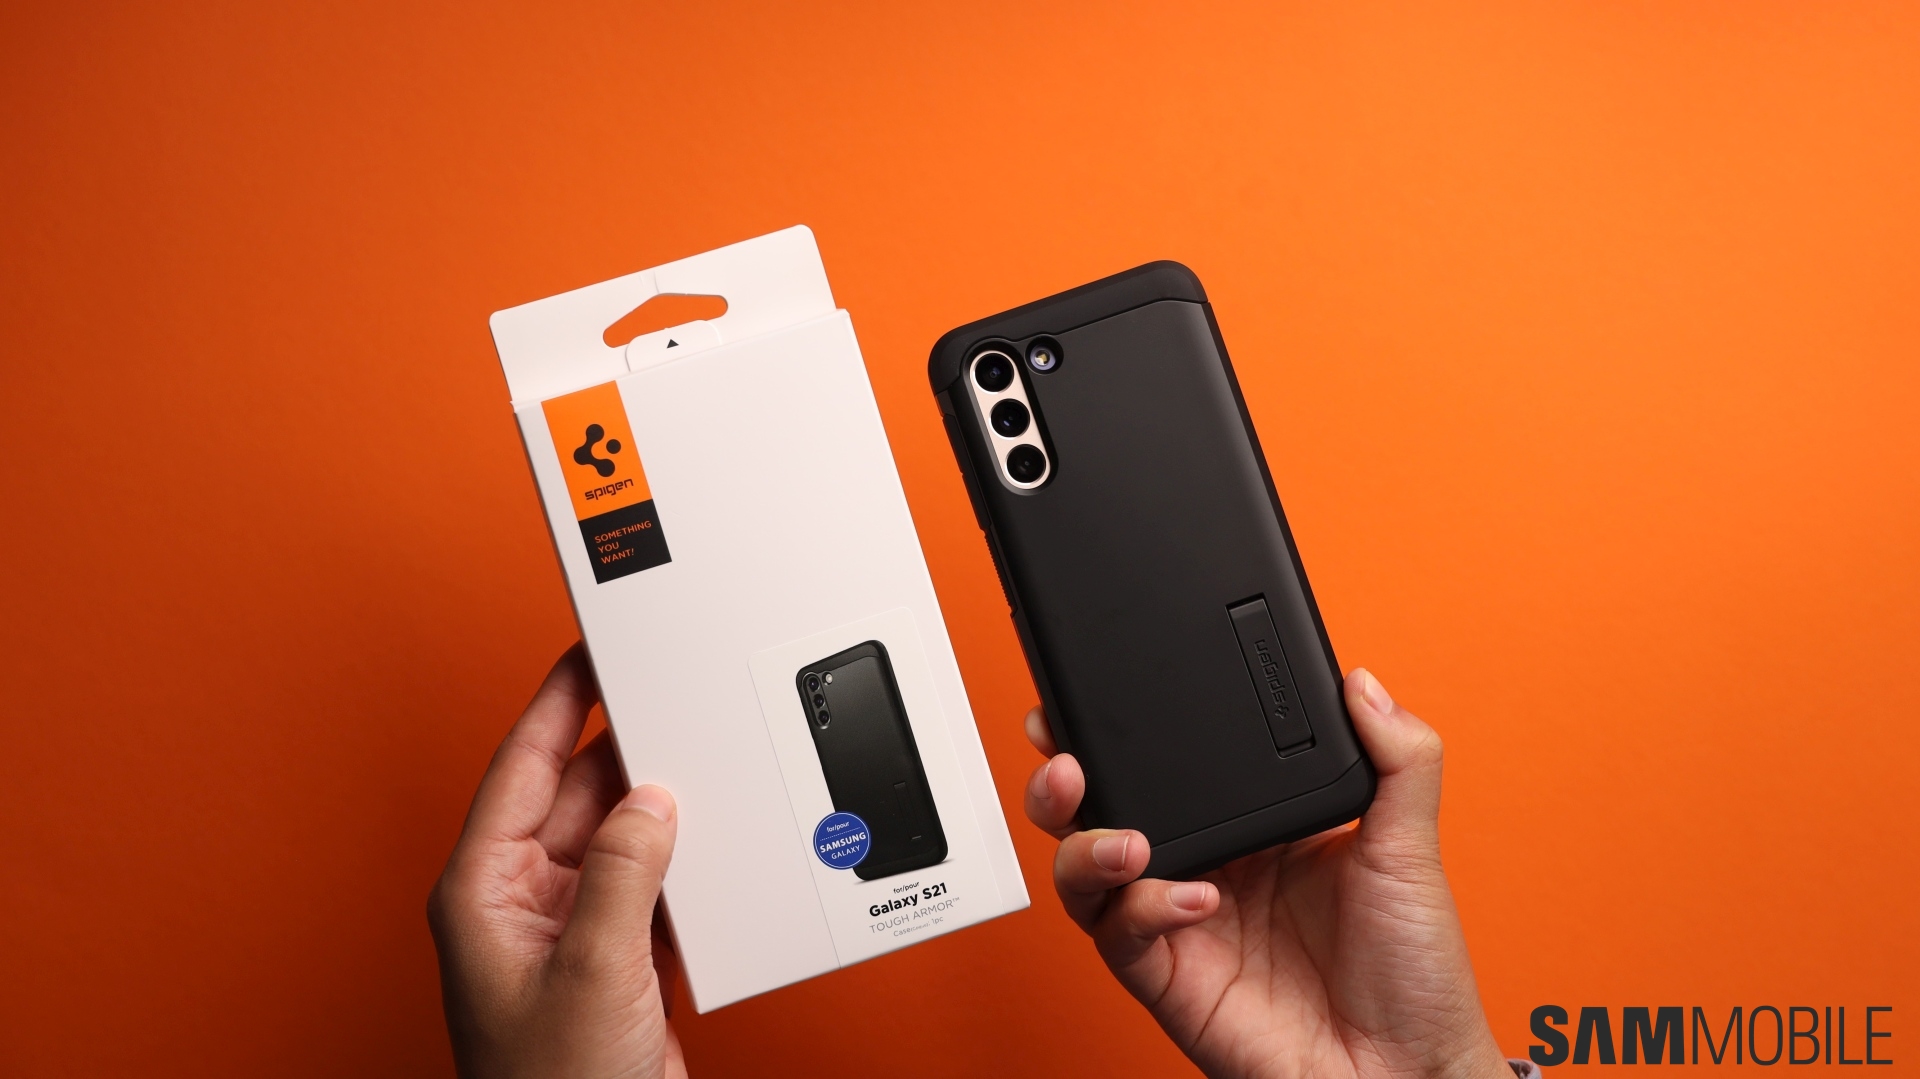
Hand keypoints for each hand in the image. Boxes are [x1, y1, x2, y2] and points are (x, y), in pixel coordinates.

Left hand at [429, 643, 685, 1078]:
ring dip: (657, 812)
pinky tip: (708, 846)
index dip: (556, 703)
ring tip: (699, 770)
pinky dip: (679, 863)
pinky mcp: (615, 956)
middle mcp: (522, 901)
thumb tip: (648, 801)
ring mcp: (570, 929)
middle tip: (668, 703)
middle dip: (623, 753)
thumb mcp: (590, 967)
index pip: (519, 768)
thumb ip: (621, 873)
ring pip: (618, 837)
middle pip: (575, 794)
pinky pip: (648, 883)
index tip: (588, 651)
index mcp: (483, 891)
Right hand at [1024, 668, 1507, 1078]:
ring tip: (1125, 840)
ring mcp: (1180, 925)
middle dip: (1066, 780)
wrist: (1409, 1072)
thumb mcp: (1412, 848)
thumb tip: (1365, 684)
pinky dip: (1143, 910)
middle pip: (1103, 812)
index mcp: (1251, 827)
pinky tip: (1192, 899)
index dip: (1121, 732)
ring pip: (1087, 873)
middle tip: (1066, 758)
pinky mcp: (1169, 980)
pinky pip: (1121, 936)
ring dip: (1085, 845)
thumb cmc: (1415, 976)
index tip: (1094, 691)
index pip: (1171, 766)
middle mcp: (1205, 868)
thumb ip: (1399, 759)